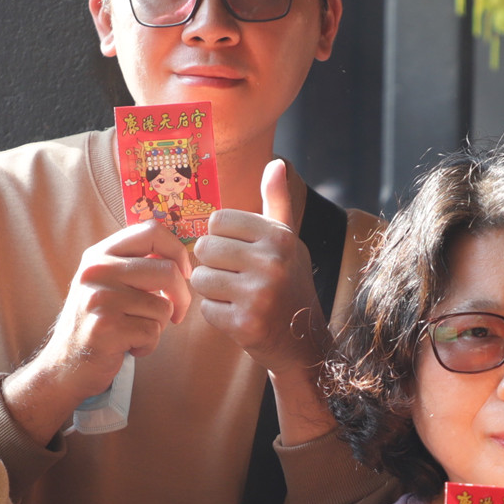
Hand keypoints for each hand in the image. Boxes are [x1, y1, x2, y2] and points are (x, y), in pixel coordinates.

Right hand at [8, 221, 191, 440]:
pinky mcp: (105, 327)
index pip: (151, 231)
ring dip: (158, 326)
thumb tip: (180, 257)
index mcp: (99, 254)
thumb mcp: (108, 283)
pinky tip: (128, 347)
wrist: (65, 365)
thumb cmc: (97, 323)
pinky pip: (152, 332)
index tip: (183, 273)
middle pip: (168, 271)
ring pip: (163, 307)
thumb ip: (135, 266)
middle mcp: (97, 270)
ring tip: (134, 332)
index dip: (177, 251)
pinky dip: (148, 345)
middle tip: (176, 314)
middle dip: (181, 297)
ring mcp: (99, 298)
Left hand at [190, 159, 325, 377]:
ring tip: (236, 296)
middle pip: (205, 248)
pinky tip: (238, 316)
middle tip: (236, 278)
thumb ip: (276, 202)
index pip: (218, 220)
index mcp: (278, 236)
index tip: (240, 254)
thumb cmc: (289, 284)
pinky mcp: (246, 323)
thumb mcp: (287, 240)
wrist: (304, 342)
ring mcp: (259, 294)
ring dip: (212, 290)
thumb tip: (276, 162)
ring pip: (200, 278)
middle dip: (213, 265)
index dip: (222, 238)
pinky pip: (206, 308)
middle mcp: (271, 261)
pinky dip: (216, 314)